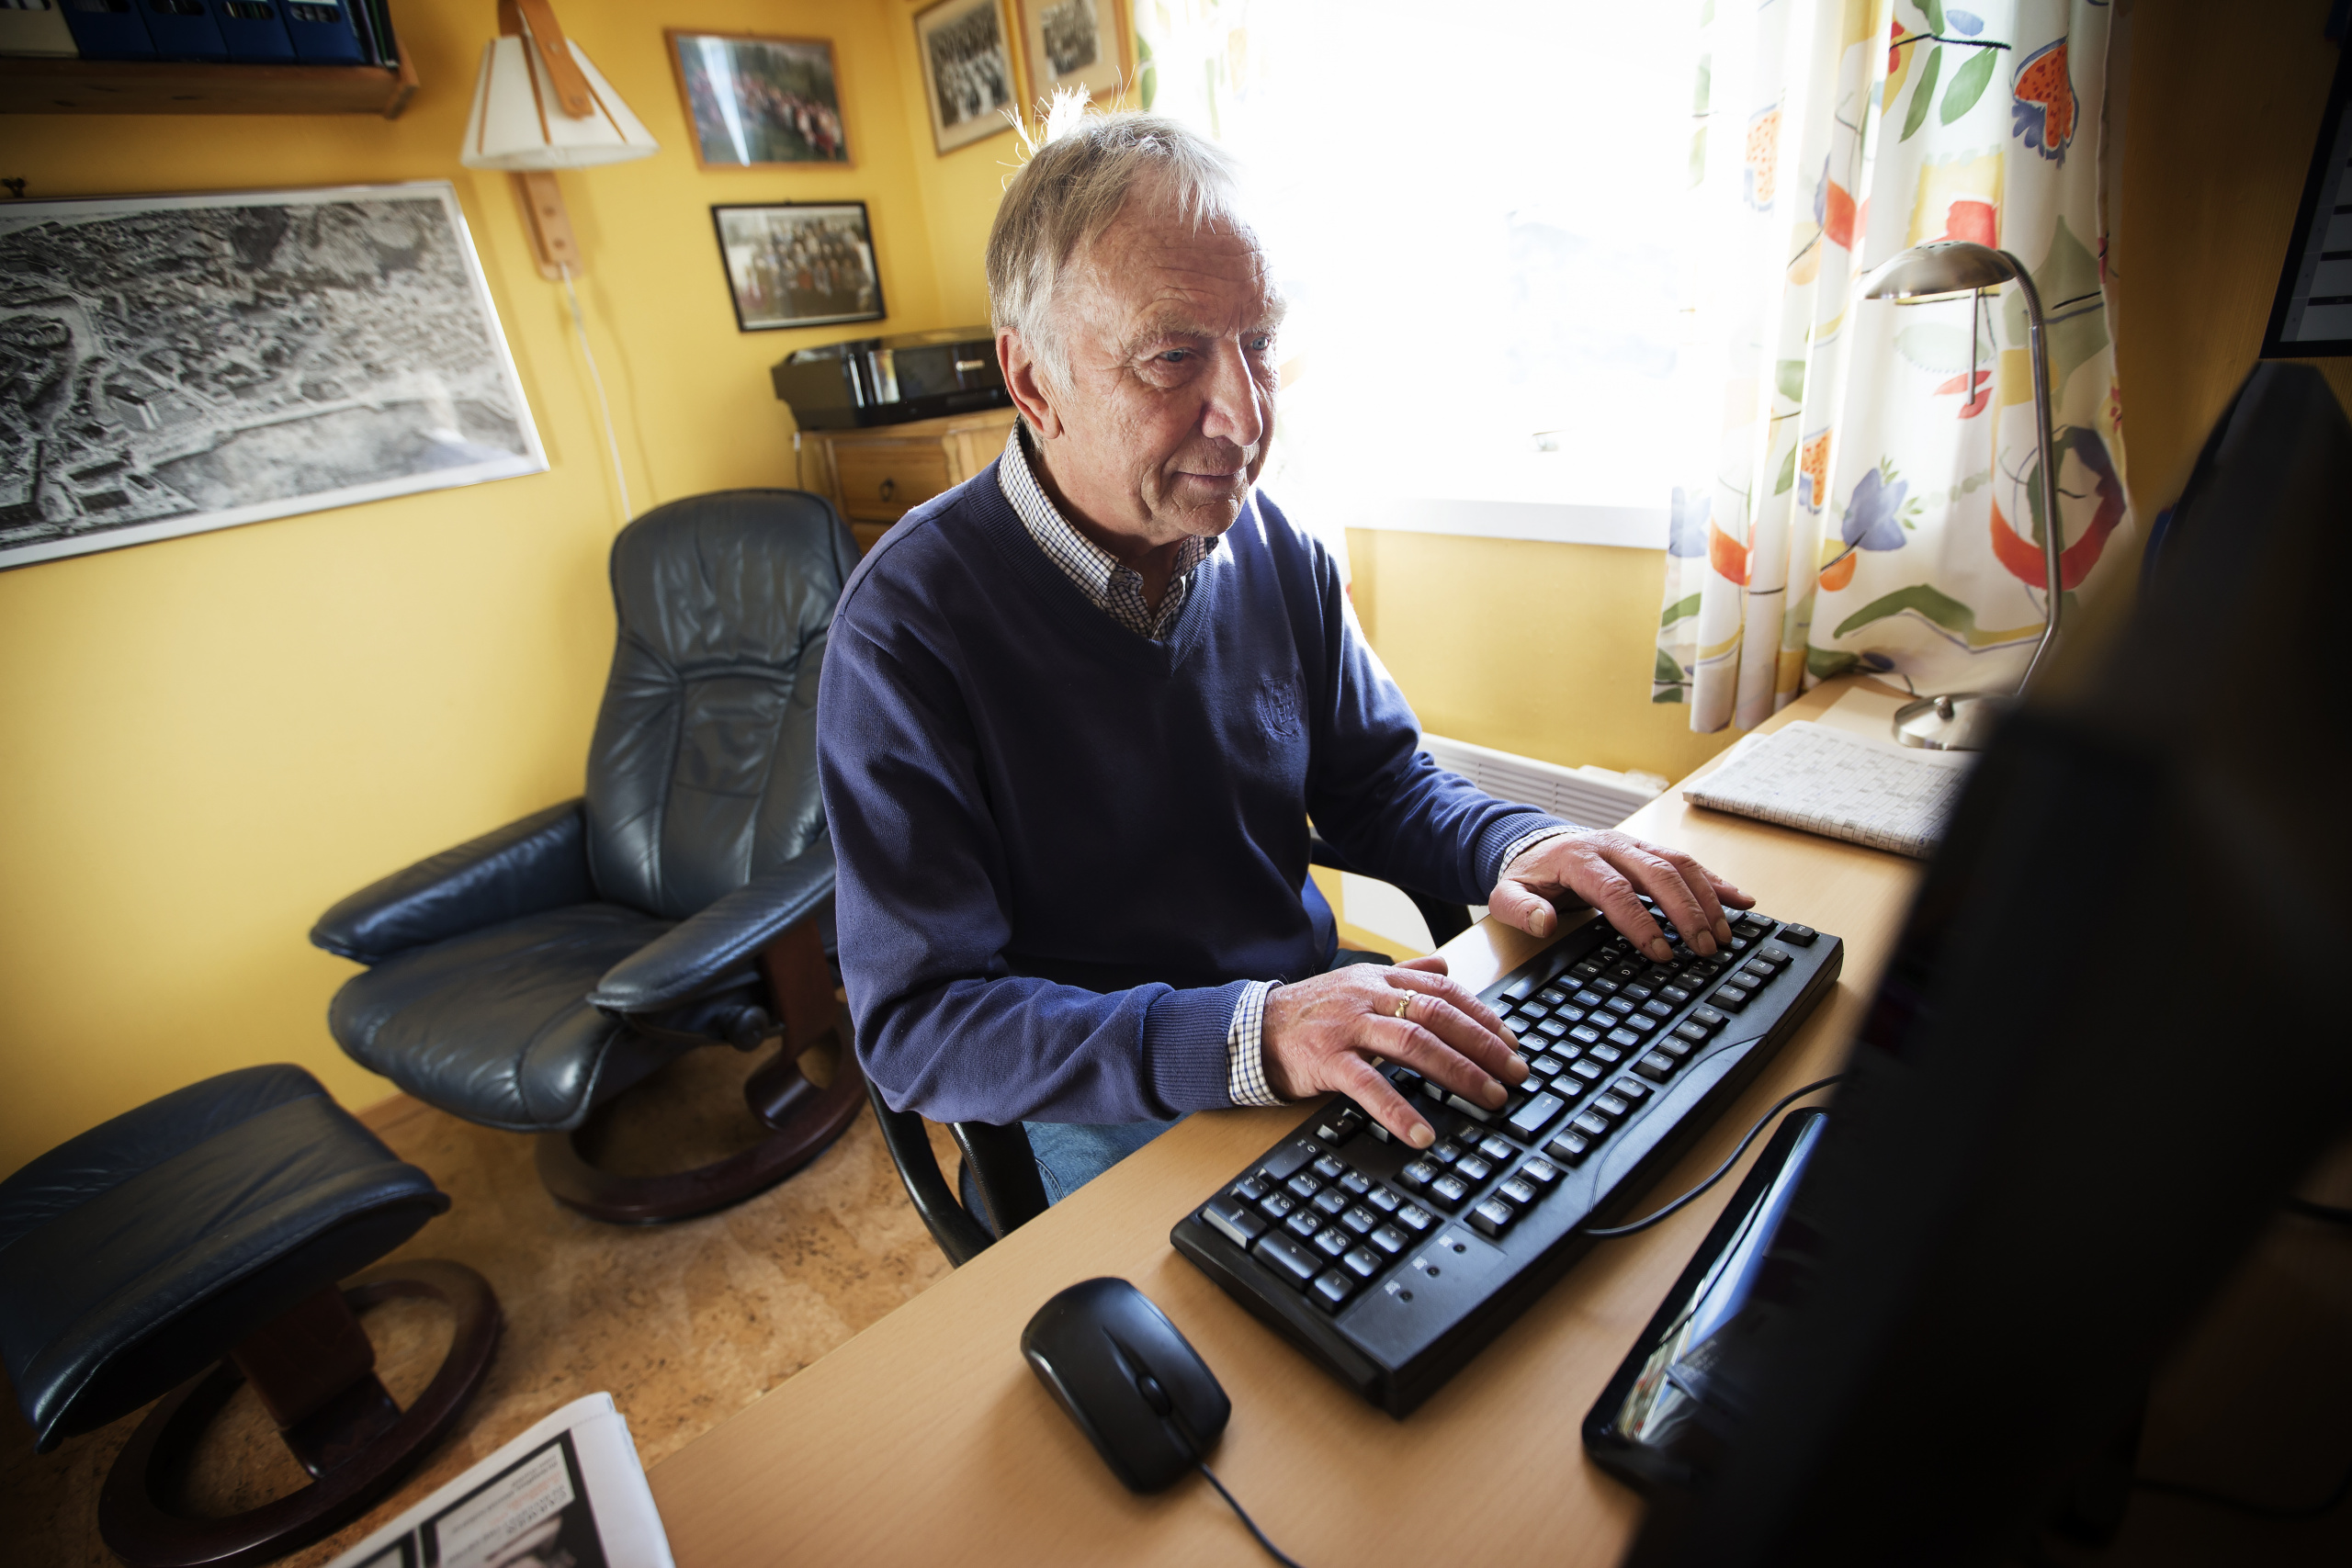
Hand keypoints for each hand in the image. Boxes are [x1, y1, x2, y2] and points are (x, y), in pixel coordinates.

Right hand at [1260, 956, 1527, 1148]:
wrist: (1252, 1028)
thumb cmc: (1310, 1011)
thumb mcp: (1357, 984)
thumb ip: (1403, 975)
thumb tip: (1443, 965)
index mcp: (1381, 980)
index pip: (1444, 991)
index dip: (1483, 1016)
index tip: (1512, 1042)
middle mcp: (1369, 997)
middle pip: (1438, 1015)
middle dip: (1484, 1045)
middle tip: (1515, 1074)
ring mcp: (1348, 1026)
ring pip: (1414, 1043)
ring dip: (1458, 1073)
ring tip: (1489, 1098)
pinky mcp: (1326, 1058)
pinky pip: (1368, 1085)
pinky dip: (1398, 1110)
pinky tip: (1423, 1133)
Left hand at [1486, 829, 1755, 962]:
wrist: (1536, 843)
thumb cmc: (1530, 875)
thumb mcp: (1508, 893)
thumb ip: (1520, 909)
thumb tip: (1543, 922)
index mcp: (1580, 859)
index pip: (1616, 891)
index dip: (1640, 921)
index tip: (1660, 951)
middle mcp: (1614, 847)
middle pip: (1658, 875)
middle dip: (1685, 913)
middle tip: (1704, 949)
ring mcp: (1636, 846)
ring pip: (1680, 865)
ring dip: (1707, 899)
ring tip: (1724, 935)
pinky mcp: (1651, 850)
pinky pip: (1689, 862)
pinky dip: (1717, 882)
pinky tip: (1741, 901)